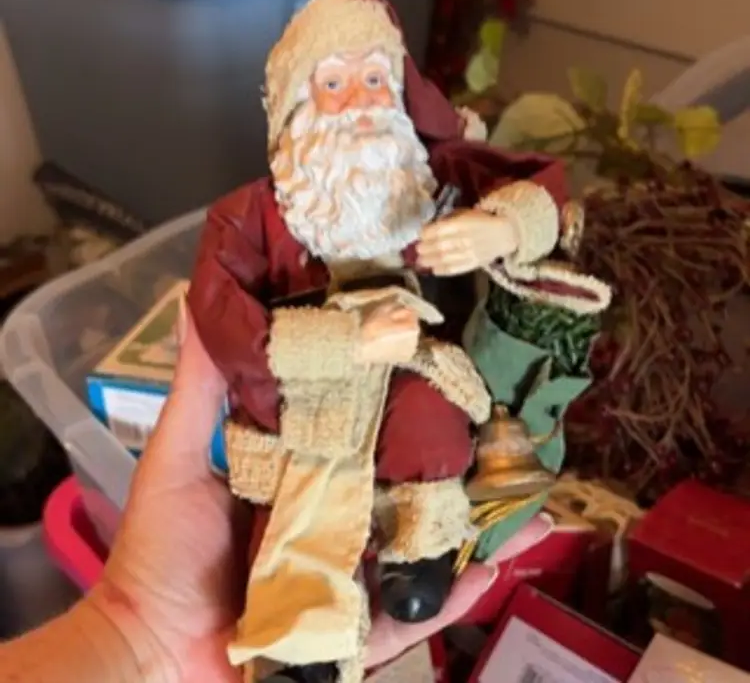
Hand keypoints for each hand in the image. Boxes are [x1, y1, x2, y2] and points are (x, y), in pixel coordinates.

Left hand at [84, 312, 544, 680]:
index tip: (437, 359)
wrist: (149, 654)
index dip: (398, 398)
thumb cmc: (161, 552)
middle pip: (404, 485)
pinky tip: (495, 567)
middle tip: (506, 428)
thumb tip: (199, 298)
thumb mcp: (180, 457)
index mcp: (301, 472)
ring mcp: (350, 573)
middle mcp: (335, 516)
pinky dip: (452, 597)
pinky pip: (413, 616)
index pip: (360, 428)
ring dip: (474, 525)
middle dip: (455, 461)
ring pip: (422, 546)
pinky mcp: (355, 630)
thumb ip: (200, 387)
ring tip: (529, 499)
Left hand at [417, 209, 517, 275]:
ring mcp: (468, 253)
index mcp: (461, 224)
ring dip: (429, 261)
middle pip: (439, 246)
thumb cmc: (481, 221)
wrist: (504, 234)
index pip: (439, 230)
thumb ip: (448, 220)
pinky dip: (442, 270)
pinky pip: (454, 269)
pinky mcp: (472, 264)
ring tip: (421, 261)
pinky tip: (434, 269)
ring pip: (444, 259)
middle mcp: (463, 239)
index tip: (420, 235)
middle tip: (418, 250)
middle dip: (425, 249)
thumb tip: (429, 229)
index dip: (426, 234)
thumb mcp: (464, 214)